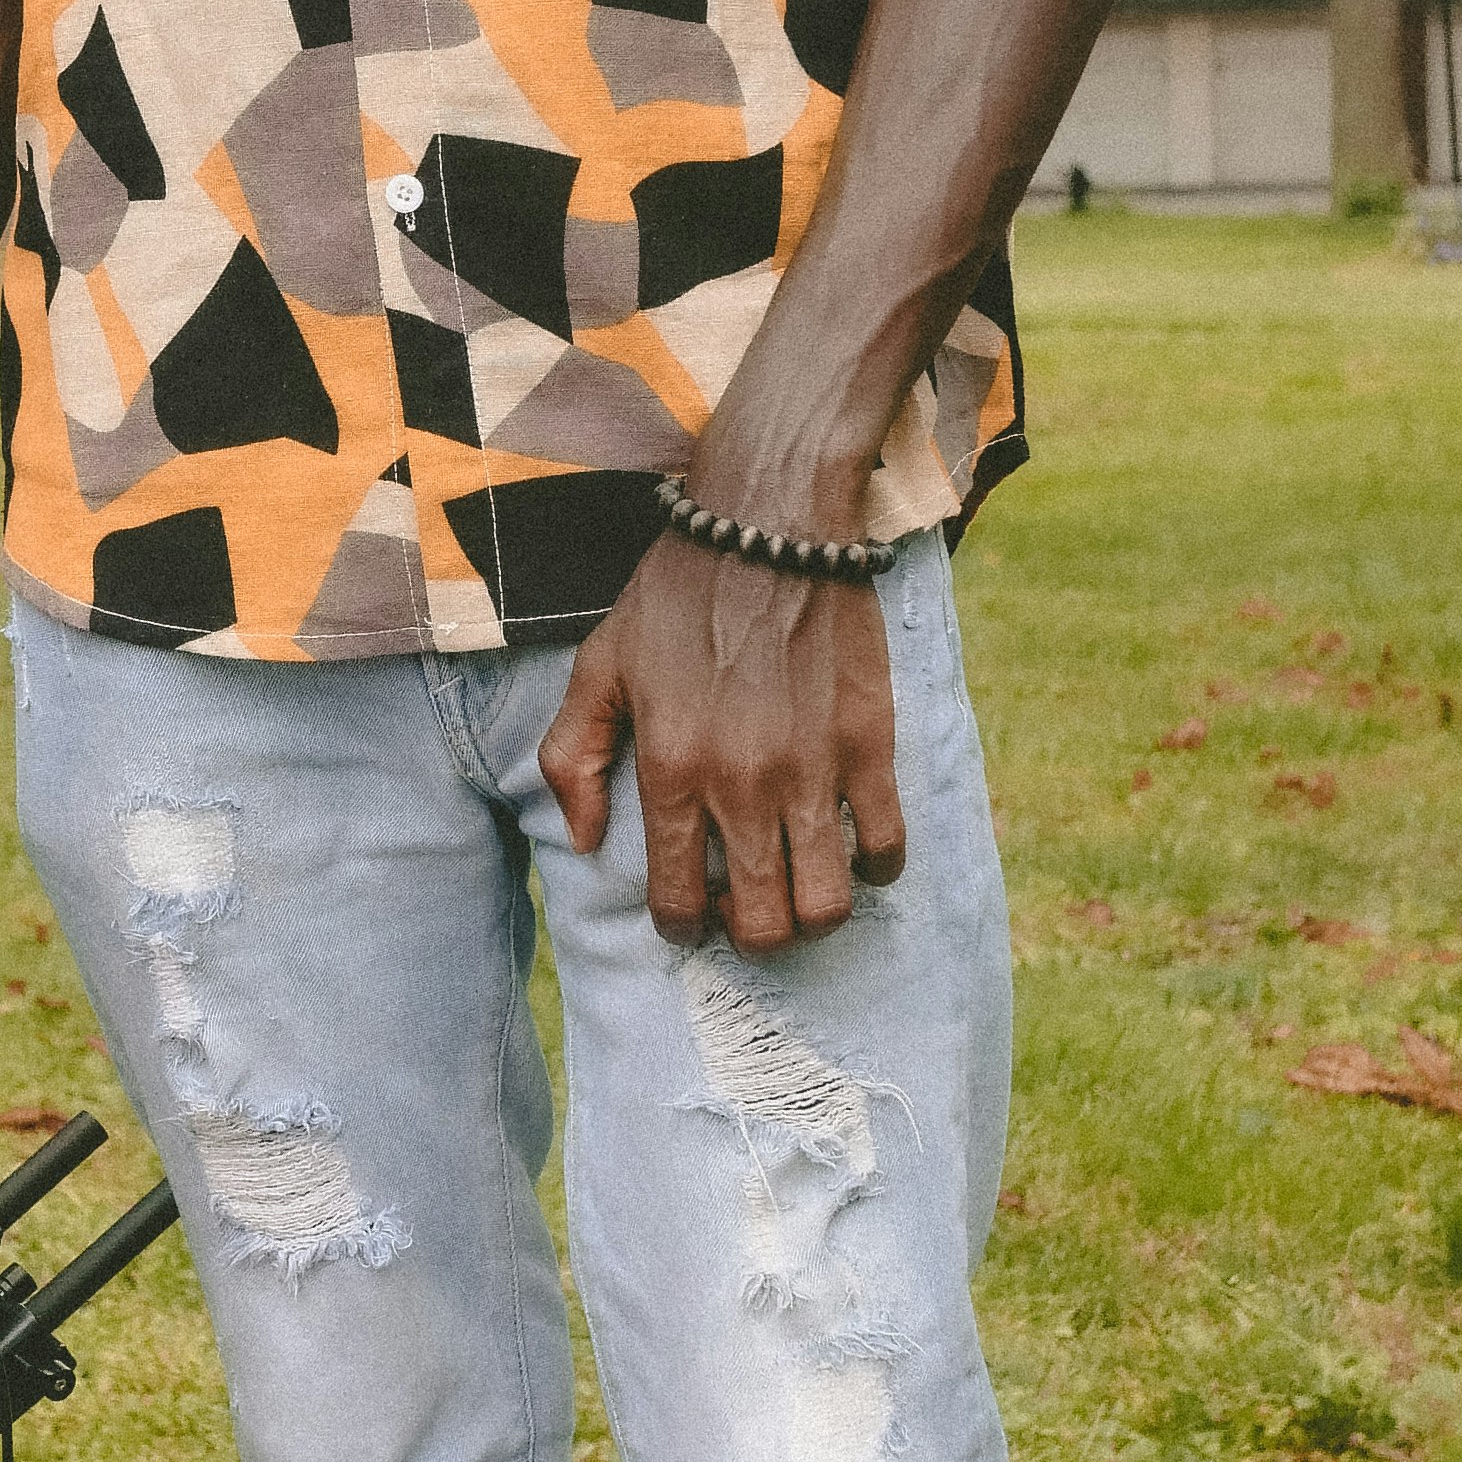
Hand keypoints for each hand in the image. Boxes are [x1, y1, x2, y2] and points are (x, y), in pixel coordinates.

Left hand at [542, 546, 904, 951]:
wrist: (769, 525)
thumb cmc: (676, 595)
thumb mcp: (598, 666)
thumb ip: (573, 758)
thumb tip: (583, 841)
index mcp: (672, 770)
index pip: (677, 902)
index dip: (681, 929)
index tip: (689, 921)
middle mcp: (743, 784)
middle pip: (763, 925)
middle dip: (751, 936)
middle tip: (747, 908)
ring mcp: (813, 770)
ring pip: (828, 905)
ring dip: (813, 915)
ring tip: (800, 887)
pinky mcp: (870, 746)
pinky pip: (888, 846)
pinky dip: (874, 867)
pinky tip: (854, 849)